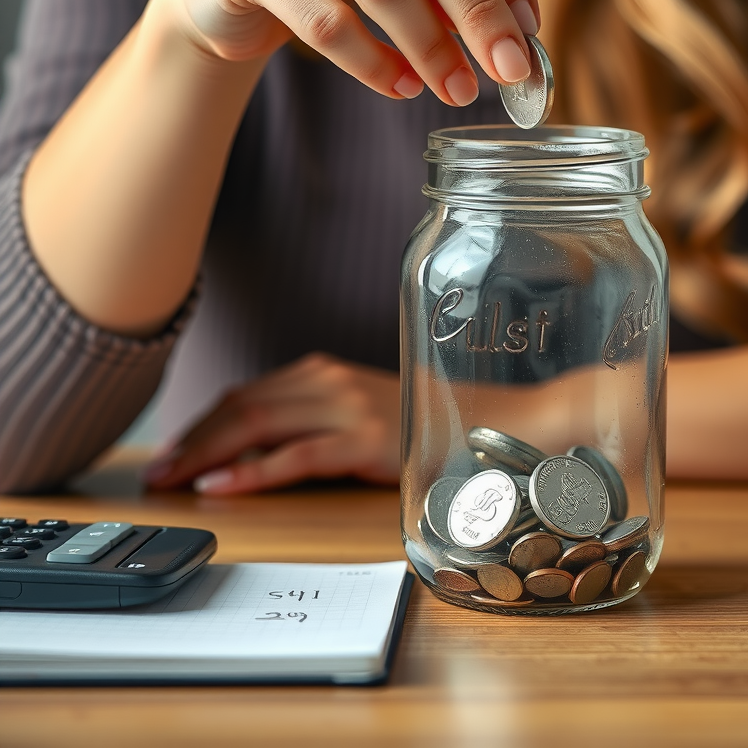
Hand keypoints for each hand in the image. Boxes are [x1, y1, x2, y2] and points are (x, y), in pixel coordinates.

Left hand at [142, 353, 399, 494]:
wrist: (478, 424)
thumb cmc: (412, 424)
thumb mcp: (353, 411)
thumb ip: (306, 419)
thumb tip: (245, 450)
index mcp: (322, 372)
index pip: (245, 395)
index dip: (201, 425)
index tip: (172, 453)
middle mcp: (328, 381)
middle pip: (241, 406)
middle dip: (192, 440)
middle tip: (157, 472)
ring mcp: (347, 407)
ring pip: (257, 425)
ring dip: (206, 454)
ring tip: (174, 479)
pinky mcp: (364, 439)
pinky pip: (294, 457)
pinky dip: (251, 472)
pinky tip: (220, 486)